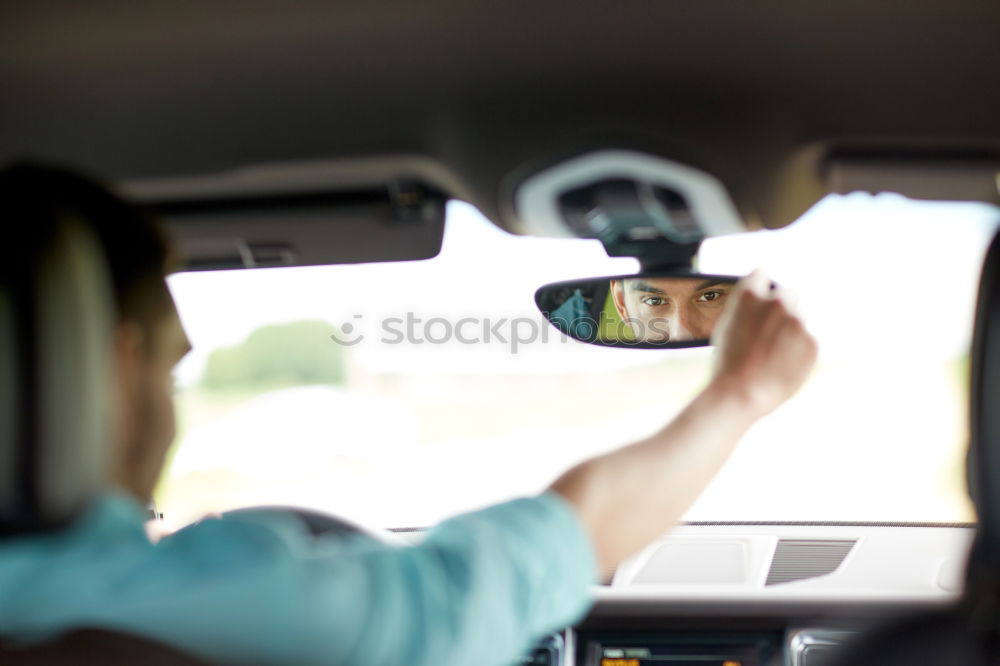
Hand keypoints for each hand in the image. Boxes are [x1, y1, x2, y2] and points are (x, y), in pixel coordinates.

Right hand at [709, 270, 817, 418]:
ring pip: (800, 318)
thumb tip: (759, 301)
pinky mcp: (812, 342)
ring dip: (791, 330)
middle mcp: (777, 302)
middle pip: (787, 293)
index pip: (761, 274)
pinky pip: (808, 339)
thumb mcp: (727, 326)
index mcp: (750, 295)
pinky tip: (782, 364)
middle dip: (781, 307)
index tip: (760, 300)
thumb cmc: (728, 363)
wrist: (743, 393)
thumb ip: (745, 307)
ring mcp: (798, 322)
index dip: (759, 288)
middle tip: (770, 331)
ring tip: (773, 354)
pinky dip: (799, 349)